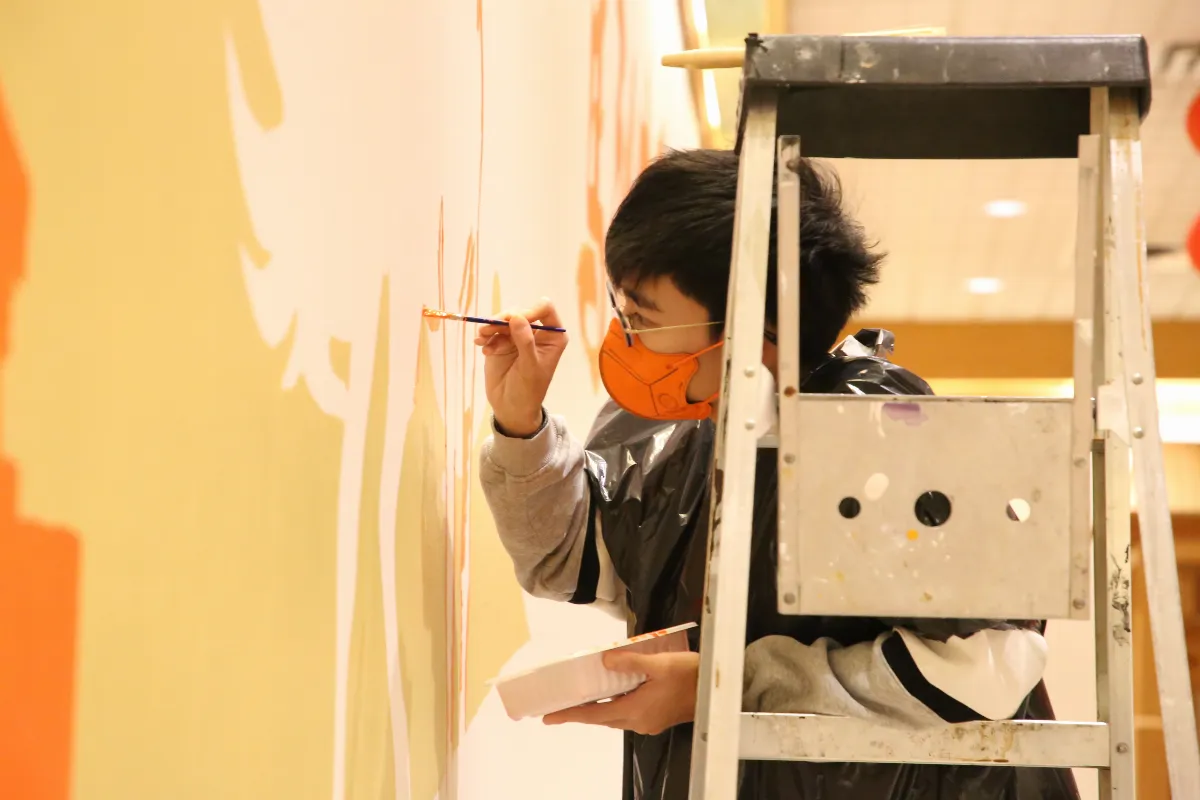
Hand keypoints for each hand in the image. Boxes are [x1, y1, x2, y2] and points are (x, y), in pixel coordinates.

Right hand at [475, 298, 567, 436]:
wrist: (510, 407)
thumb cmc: (528, 390)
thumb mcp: (529, 367)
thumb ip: (525, 341)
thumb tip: (517, 316)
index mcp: (553, 336)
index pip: (545, 309)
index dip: (529, 311)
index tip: (514, 322)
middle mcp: (537, 332)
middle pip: (520, 312)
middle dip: (504, 320)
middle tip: (489, 330)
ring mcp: (518, 336)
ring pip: (504, 319)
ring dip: (491, 326)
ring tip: (482, 339)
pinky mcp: (502, 342)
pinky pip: (492, 330)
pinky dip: (485, 336)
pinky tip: (481, 346)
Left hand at [543, 650, 699, 735]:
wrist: (715, 691)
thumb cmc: (689, 676)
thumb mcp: (658, 663)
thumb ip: (630, 662)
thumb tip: (604, 662)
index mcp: (636, 710)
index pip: (595, 714)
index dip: (571, 715)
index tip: (550, 717)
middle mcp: (639, 721)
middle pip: (602, 718)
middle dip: (581, 713)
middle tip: (560, 707)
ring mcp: (648, 722)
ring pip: (615, 717)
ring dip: (599, 709)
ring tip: (582, 699)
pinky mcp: (656, 719)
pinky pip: (627, 715)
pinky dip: (615, 706)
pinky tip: (614, 694)